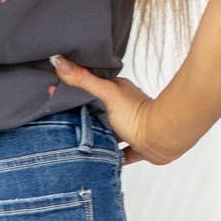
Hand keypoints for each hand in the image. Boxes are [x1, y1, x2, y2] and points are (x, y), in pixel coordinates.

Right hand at [49, 54, 179, 164]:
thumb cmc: (138, 113)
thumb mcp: (106, 93)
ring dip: (97, 138)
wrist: (162, 137)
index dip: (76, 93)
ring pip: (108, 134)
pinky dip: (111, 157)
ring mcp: (130, 130)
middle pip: (99, 113)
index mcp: (117, 92)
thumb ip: (83, 79)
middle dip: (84, 118)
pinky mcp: (137, 148)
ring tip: (76, 143)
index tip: (57, 96)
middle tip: (62, 123)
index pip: (92, 90)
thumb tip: (59, 60)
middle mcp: (124, 110)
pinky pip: (120, 154)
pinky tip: (99, 160)